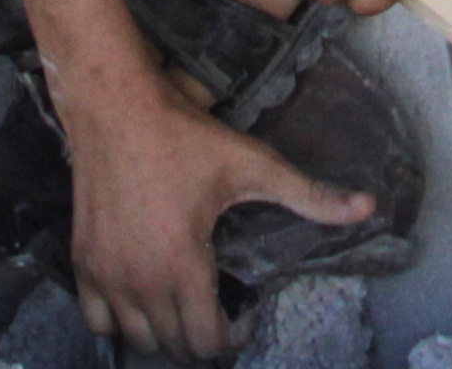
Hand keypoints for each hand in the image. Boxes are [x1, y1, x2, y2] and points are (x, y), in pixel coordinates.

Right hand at [56, 56, 377, 361]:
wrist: (115, 108)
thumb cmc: (183, 136)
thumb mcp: (251, 164)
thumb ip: (309, 193)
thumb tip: (368, 206)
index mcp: (182, 266)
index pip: (207, 341)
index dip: (231, 338)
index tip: (244, 314)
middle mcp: (140, 281)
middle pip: (174, 348)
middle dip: (201, 339)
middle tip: (219, 314)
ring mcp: (106, 276)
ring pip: (136, 339)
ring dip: (163, 334)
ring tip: (185, 307)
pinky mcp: (83, 263)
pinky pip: (97, 319)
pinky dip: (120, 320)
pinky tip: (142, 297)